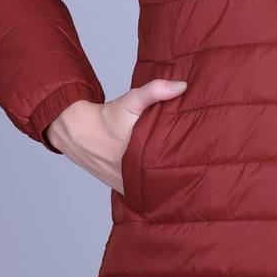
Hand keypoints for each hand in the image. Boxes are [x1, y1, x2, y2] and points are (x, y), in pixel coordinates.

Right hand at [44, 78, 188, 192]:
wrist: (78, 131)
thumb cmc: (108, 117)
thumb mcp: (131, 101)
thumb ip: (155, 91)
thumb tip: (182, 86)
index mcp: (140, 158)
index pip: (172, 168)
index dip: (186, 162)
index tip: (198, 154)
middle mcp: (133, 177)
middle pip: (164, 179)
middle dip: (179, 172)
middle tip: (194, 162)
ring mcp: (126, 185)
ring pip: (153, 186)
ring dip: (165, 180)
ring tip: (183, 170)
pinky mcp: (121, 188)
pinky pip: (141, 190)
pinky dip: (151, 185)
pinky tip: (163, 177)